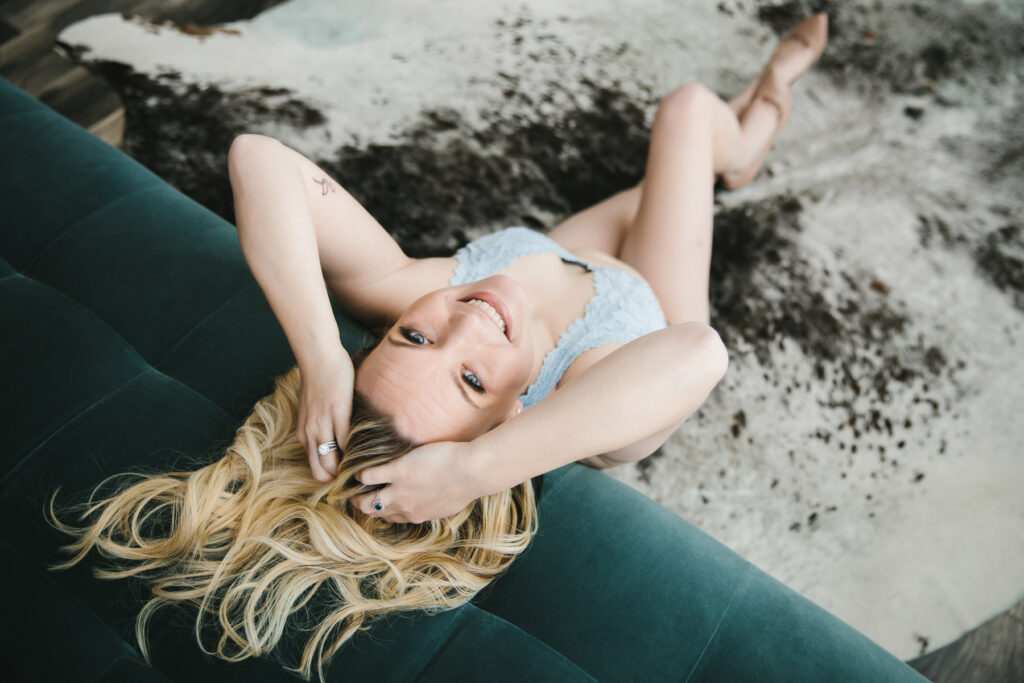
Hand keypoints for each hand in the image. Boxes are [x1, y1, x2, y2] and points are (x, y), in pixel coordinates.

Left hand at [296, 350, 354, 481]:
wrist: (319, 359)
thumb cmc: (318, 381)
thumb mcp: (312, 410)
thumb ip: (320, 426)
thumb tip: (334, 438)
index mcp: (304, 434)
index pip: (315, 467)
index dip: (330, 476)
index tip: (344, 477)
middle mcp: (310, 434)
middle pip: (321, 471)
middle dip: (337, 479)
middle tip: (354, 478)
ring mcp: (323, 425)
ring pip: (331, 462)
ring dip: (347, 468)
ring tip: (362, 468)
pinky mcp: (339, 415)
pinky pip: (345, 441)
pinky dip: (355, 450)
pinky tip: (367, 450)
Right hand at [352, 441, 482, 523]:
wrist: (471, 472)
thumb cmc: (465, 486)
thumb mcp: (447, 505)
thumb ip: (431, 507)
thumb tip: (427, 505)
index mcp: (416, 515)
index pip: (390, 517)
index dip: (380, 510)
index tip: (375, 503)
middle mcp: (405, 507)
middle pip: (373, 512)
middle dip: (361, 504)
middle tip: (355, 494)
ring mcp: (400, 491)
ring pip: (366, 500)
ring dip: (356, 492)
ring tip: (350, 482)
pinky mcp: (398, 471)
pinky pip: (369, 475)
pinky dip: (361, 473)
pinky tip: (360, 467)